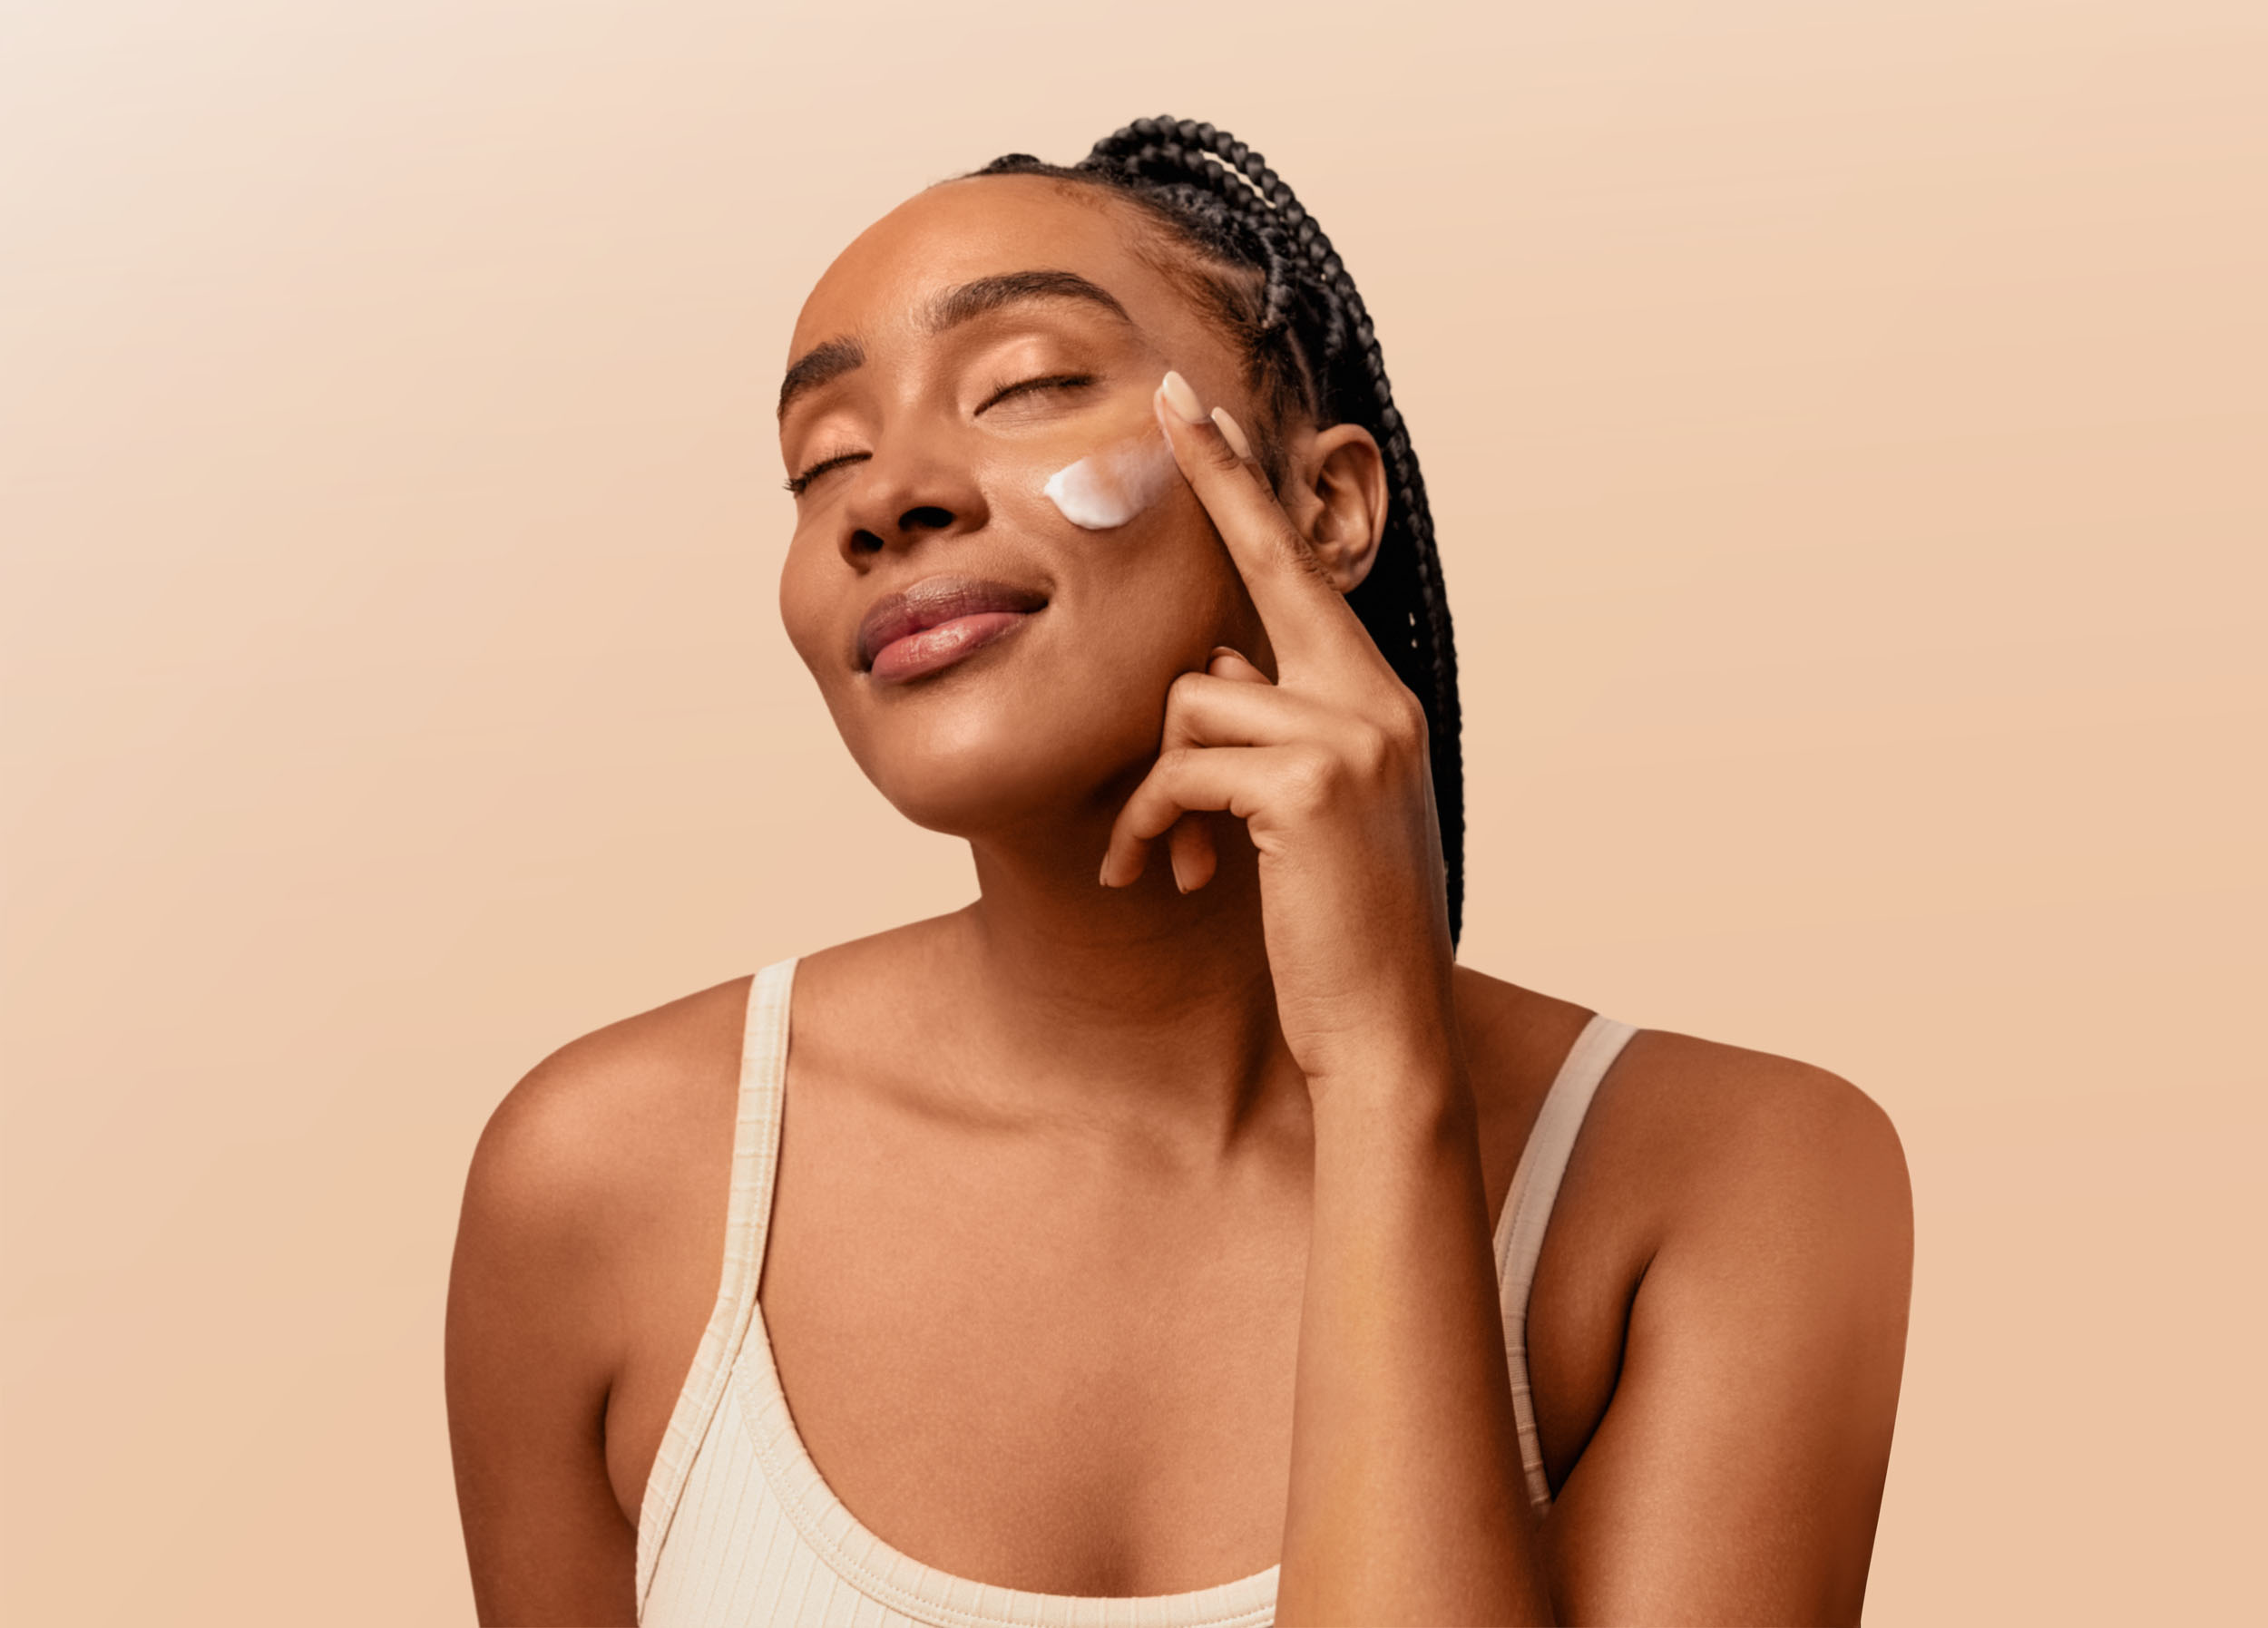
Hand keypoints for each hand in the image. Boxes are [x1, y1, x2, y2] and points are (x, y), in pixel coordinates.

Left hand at [1100, 371, 1458, 1094]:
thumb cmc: (1338, 930)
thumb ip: (1275, 730)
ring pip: (1192, 702)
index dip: (1248, 493)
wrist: (1382, 1033)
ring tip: (1161, 856)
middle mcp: (1377, 701)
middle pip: (1263, 581)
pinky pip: (1179, 769)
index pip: (1305, 577)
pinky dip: (1146, 824)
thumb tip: (1215, 673)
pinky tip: (1155, 875)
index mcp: (1380, 703)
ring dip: (1153, 786)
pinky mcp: (1307, 785)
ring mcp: (1351, 736)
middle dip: (1218, 486)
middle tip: (1166, 399)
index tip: (1199, 417)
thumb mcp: (1309, 816)